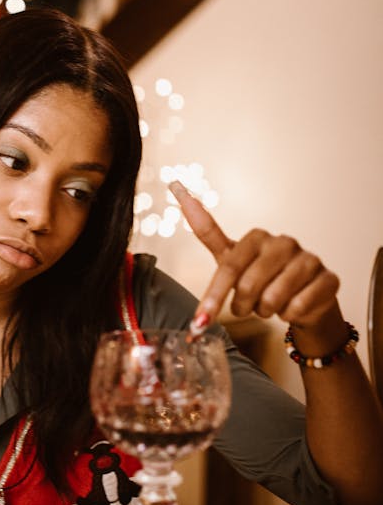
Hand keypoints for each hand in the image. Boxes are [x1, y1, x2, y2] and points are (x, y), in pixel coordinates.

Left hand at [170, 182, 340, 332]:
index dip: (213, 297)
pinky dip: (290, 316)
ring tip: (271, 305)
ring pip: (272, 300)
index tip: (200, 320)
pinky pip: (298, 308)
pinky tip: (294, 307)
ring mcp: (309, 259)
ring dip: (266, 312)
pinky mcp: (328, 279)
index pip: (228, 268)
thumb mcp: (232, 260)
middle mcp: (283, 242)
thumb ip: (207, 231)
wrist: (305, 300)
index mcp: (257, 237)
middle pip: (247, 287)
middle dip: (242, 307)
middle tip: (248, 308)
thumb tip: (176, 185)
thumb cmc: (262, 278)